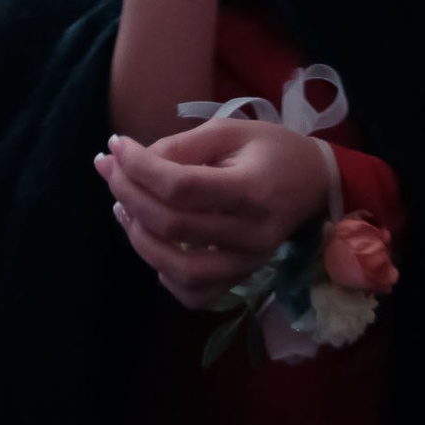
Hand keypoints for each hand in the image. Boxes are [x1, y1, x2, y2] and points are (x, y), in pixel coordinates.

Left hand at [95, 118, 333, 308]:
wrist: (315, 183)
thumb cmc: (271, 149)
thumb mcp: (230, 131)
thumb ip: (182, 146)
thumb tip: (132, 161)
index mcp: (252, 190)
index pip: (181, 187)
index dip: (139, 168)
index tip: (115, 146)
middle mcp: (251, 235)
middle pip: (172, 226)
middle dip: (128, 194)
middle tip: (109, 168)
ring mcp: (247, 263)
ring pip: (178, 269)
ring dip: (139, 238)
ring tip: (123, 207)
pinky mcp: (242, 279)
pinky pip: (194, 293)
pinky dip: (164, 273)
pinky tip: (153, 242)